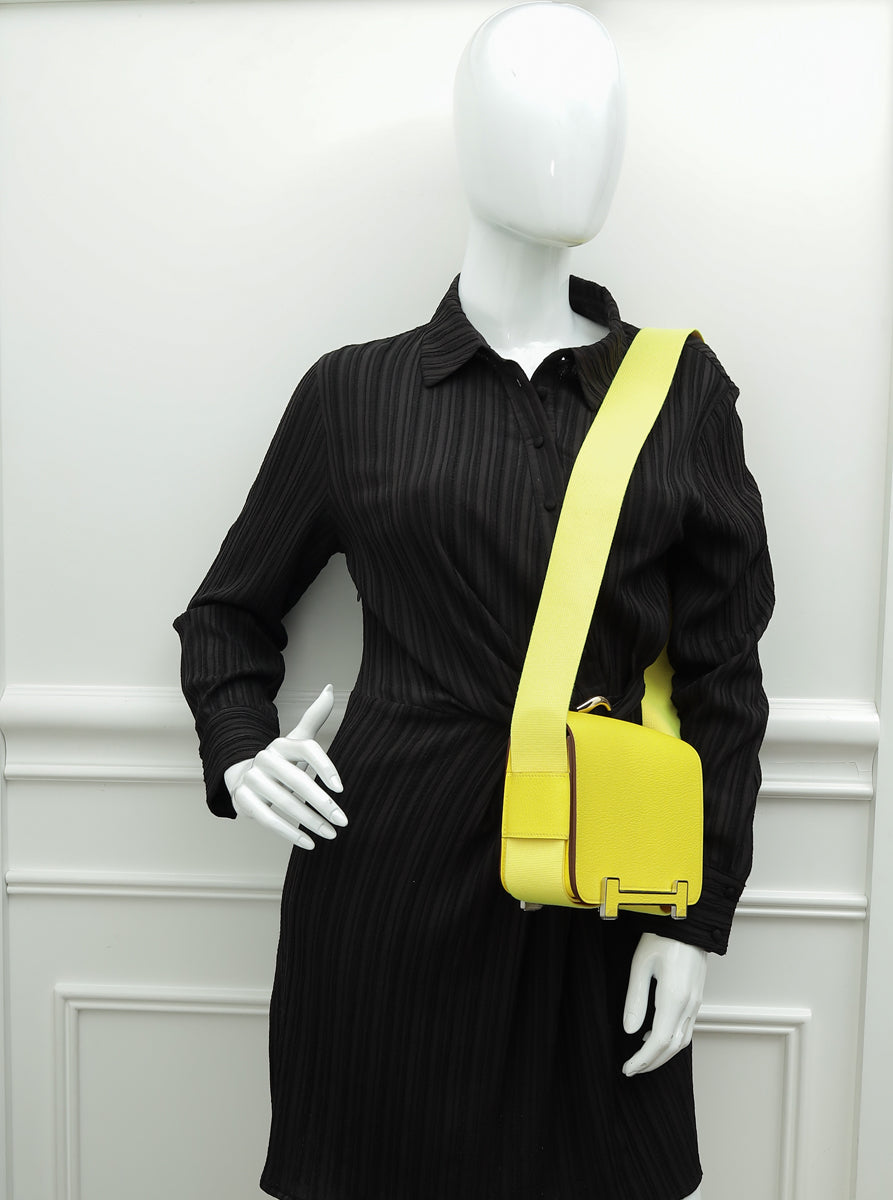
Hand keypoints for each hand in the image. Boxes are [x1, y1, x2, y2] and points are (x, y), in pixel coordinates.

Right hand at [223, 684, 346, 849]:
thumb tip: (331, 688)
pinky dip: (289, 833)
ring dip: (311, 822)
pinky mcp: (242, 800)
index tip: (341, 789)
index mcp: (282, 743)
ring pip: (285, 802)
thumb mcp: (297, 739)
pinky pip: (268, 819)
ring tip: (331, 834)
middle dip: (323, 804)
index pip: (307, 750)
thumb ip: (314, 716)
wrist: (244, 774)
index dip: (325, 768)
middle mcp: (266, 758)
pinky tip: (308, 843)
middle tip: (343, 821)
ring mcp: (252, 779)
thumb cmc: (281, 760)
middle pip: (298, 780)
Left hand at [621, 933, 706, 1075]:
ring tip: (641, 1059)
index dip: (642, 1060)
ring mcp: (696, 1003)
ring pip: (682, 1041)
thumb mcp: (640, 965)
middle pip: (672, 1047)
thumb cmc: (662, 938)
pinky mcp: (696, 998)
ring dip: (662, 1055)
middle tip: (631, 1070)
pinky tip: (654, 1037)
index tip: (627, 1069)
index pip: (659, 1041)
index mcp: (674, 998)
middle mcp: (689, 1005)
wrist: (689, 923)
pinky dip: (671, 1041)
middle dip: (651, 1063)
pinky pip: (686, 1029)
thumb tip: (629, 1031)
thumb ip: (635, 1000)